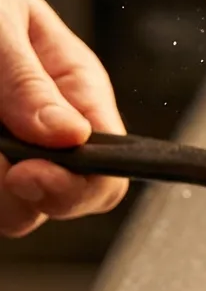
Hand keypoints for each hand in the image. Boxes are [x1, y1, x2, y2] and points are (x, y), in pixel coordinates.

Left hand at [0, 0, 126, 236]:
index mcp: (79, 93)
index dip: (77, 185)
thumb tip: (72, 137)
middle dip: (24, 196)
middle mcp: (51, 131)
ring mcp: (10, 151)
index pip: (109, 166)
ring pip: (14, 209)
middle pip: (61, 200)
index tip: (27, 174)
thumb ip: (28, 82)